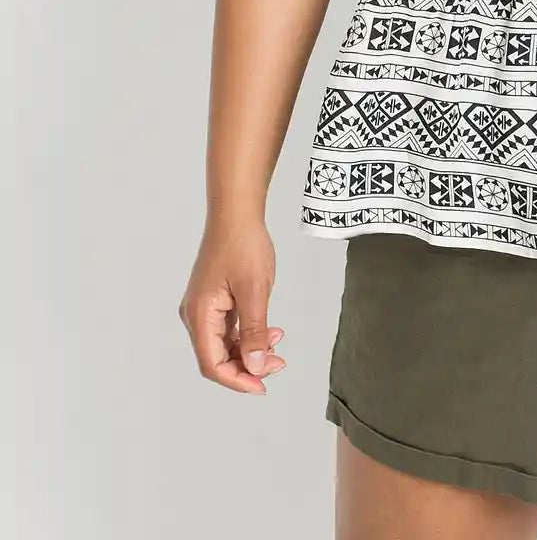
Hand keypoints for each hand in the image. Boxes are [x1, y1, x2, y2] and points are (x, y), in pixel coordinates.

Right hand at [178, 218, 287, 394]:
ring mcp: (204, 307)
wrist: (236, 213)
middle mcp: (196, 314)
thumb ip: (254, 332)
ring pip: (224, 344)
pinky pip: (228, 328)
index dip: (237, 380)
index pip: (213, 364)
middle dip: (248, 366)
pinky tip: (269, 330)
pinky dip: (247, 334)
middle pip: (217, 357)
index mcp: (200, 315)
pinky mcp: (213, 299)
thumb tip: (256, 366)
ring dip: (250, 350)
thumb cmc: (243, 245)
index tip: (262, 386)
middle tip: (279, 364)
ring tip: (278, 344)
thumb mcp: (255, 291)